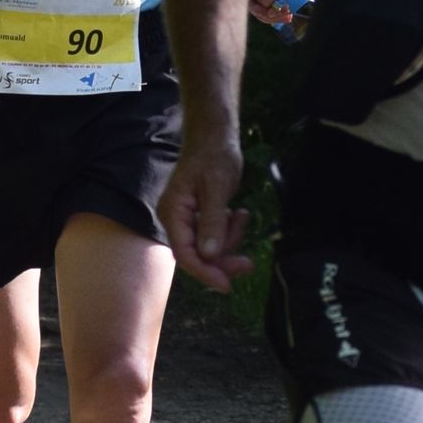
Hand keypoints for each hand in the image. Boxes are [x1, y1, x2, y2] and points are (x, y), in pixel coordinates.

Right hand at [157, 123, 251, 290]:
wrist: (216, 138)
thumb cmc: (214, 157)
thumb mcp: (217, 188)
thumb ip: (212, 222)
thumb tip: (209, 254)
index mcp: (173, 213)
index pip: (185, 254)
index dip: (205, 272)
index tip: (227, 285)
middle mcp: (176, 220)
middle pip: (197, 255)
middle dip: (223, 260)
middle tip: (249, 264)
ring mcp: (187, 220)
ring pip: (209, 248)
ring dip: (230, 239)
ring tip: (242, 215)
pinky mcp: (200, 218)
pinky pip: (215, 236)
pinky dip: (230, 230)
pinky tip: (240, 213)